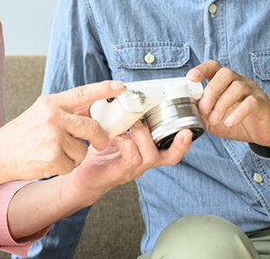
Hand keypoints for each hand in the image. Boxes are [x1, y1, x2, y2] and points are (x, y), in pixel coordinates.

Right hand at [0, 81, 122, 181]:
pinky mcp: (52, 157)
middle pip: (92, 126)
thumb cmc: (22, 134)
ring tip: (55, 152)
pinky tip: (49, 162)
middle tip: (99, 143)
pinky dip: (64, 168)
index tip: (119, 86)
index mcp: (51, 103)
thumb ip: (64, 111)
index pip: (82, 93)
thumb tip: (91, 109)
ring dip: (74, 156)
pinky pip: (72, 165)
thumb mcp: (41, 113)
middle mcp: (53, 117)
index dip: (103, 89)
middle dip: (100, 138)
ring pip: (83, 150)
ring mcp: (53, 137)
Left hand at [71, 118, 191, 199]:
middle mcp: (143, 162)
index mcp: (146, 152)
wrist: (80, 176)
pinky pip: (131, 157)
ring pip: (150, 154)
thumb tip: (128, 94)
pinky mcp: (119, 172)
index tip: (189, 129)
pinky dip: (126, 142)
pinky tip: (117, 135)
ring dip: (142, 134)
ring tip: (132, 123)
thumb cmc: (99, 152)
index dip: (183, 142)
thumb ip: (126, 119)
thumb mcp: (117, 132)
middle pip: (170, 156)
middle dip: (178, 142)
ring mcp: (133, 169)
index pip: (172, 150)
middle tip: (170, 123)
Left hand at [188, 61, 269, 149]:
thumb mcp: (214, 118)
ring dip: (222, 103)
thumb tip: (186, 113)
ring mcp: (252, 91)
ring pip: (237, 87)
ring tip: (214, 119)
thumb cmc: (236, 121)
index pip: (213, 67)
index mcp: (225, 81)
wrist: (262, 132)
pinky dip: (238, 112)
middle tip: (203, 109)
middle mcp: (239, 81)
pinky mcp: (262, 103)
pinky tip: (229, 122)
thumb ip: (201, 114)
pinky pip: (251, 102)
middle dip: (211, 90)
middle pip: (225, 73)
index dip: (202, 69)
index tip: (190, 77)